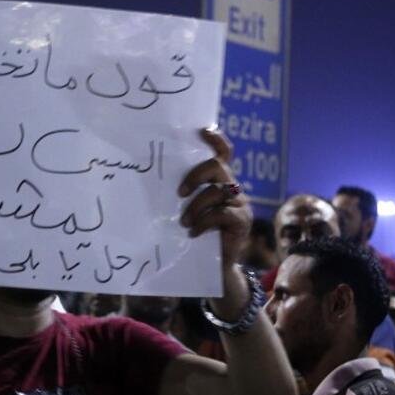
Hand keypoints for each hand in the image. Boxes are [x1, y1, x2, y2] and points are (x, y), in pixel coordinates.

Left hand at [177, 128, 251, 270]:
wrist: (214, 263)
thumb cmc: (196, 230)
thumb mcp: (188, 208)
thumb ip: (183, 193)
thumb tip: (152, 179)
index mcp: (219, 179)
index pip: (223, 152)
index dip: (216, 140)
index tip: (204, 131)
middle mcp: (232, 186)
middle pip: (218, 166)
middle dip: (196, 175)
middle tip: (180, 192)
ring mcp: (240, 202)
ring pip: (217, 191)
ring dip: (196, 206)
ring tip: (184, 222)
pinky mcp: (242, 220)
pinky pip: (222, 213)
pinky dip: (204, 222)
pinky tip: (192, 232)